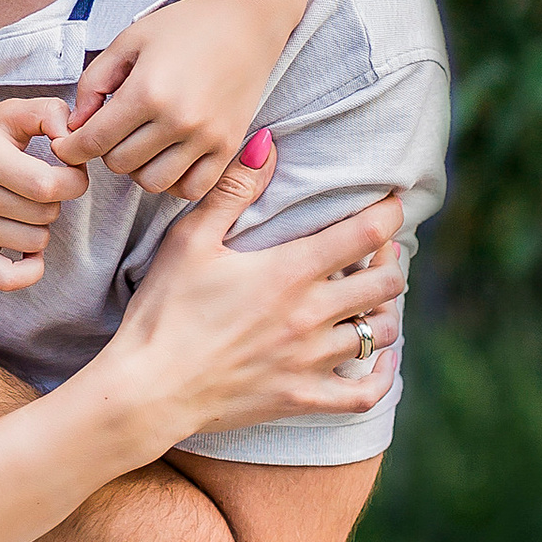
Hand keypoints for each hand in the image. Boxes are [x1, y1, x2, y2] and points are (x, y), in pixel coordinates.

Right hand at [0, 94, 88, 292]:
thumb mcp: (10, 112)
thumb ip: (50, 112)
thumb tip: (72, 140)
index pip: (50, 185)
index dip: (74, 178)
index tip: (68, 170)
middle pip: (47, 213)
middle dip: (55, 199)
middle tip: (39, 185)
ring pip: (36, 241)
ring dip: (41, 225)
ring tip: (23, 206)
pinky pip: (7, 279)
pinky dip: (28, 269)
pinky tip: (27, 248)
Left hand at [55, 0, 292, 201]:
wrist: (246, 20)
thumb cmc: (184, 25)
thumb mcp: (129, 41)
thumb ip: (94, 82)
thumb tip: (76, 125)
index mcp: (147, 91)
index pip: (93, 142)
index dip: (70, 148)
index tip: (66, 145)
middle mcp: (178, 120)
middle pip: (119, 164)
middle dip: (106, 149)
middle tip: (114, 128)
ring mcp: (207, 138)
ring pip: (152, 183)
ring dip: (138, 168)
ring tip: (142, 142)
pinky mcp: (229, 147)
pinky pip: (190, 189)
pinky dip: (173, 181)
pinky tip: (169, 157)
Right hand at [101, 133, 406, 437]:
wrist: (149, 388)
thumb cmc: (164, 310)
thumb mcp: (191, 240)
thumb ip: (233, 190)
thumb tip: (267, 144)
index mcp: (290, 272)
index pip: (366, 233)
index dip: (389, 212)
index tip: (393, 201)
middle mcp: (312, 316)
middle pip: (385, 283)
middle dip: (388, 259)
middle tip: (376, 249)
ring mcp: (311, 361)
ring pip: (380, 333)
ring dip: (384, 311)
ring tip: (373, 298)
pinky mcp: (302, 398)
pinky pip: (365, 395)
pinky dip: (383, 376)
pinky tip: (382, 359)